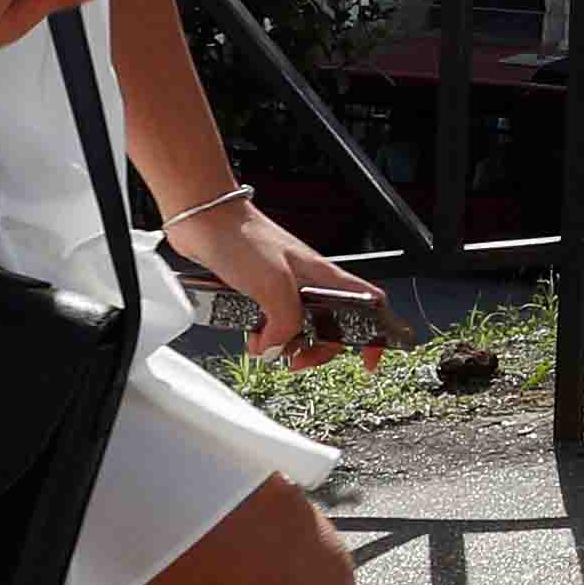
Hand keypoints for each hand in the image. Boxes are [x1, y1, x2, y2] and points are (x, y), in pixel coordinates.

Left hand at [174, 200, 388, 374]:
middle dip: (317, 350)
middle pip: (331, 327)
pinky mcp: (260, 294)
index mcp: (324, 277)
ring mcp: (285, 289)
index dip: (376, 332)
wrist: (206, 223)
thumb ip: (284, 324)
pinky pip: (270, 326)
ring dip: (284, 346)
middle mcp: (309, 284)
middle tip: (297, 360)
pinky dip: (261, 337)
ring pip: (298, 330)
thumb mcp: (274, 285)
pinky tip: (250, 335)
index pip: (370, 304)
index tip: (368, 359)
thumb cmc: (244, 238)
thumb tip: (278, 349)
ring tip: (266, 346)